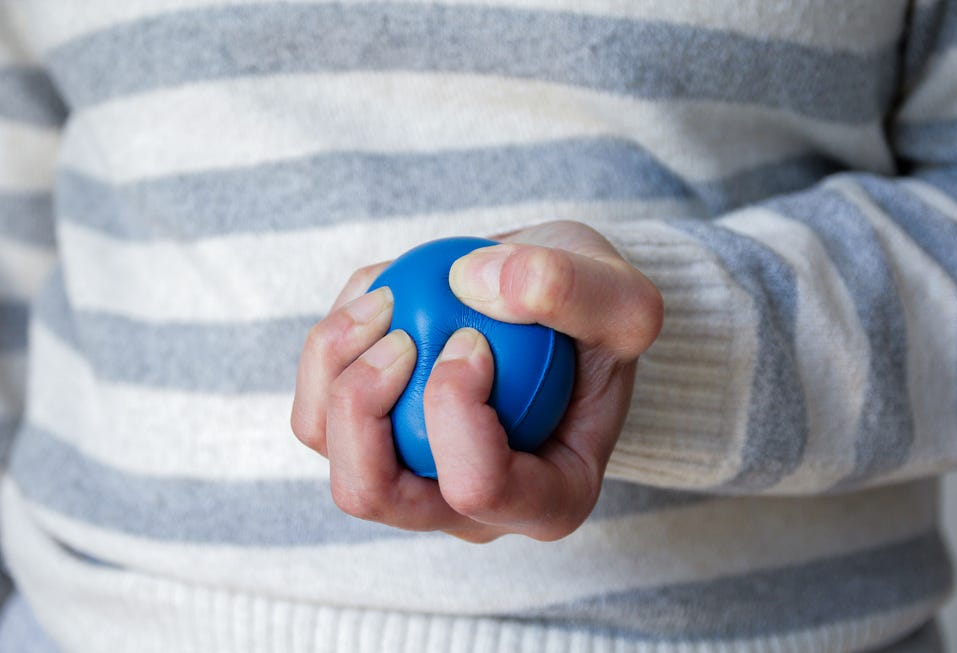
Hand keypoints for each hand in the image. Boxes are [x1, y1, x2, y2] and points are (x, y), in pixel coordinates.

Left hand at [290, 221, 662, 541]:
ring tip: (384, 301)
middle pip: (373, 493)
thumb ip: (573, 289)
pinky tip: (377, 302)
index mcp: (547, 501)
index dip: (456, 407)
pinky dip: (330, 347)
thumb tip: (471, 284)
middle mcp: (470, 511)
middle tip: (398, 328)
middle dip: (362, 403)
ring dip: (334, 363)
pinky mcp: (373, 443)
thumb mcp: (623, 296)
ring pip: (327, 449)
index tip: (471, 338)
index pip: (477, 488)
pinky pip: (317, 407)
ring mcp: (414, 481)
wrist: (553, 306)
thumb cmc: (595, 316)